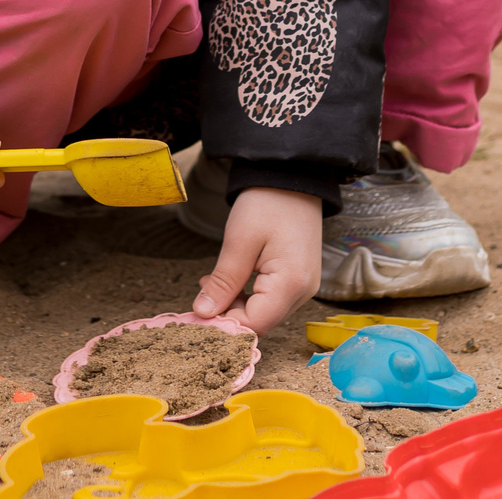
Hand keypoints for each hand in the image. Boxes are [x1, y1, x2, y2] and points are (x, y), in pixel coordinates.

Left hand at [193, 186, 322, 334]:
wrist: (291, 176)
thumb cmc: (268, 203)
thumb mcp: (239, 241)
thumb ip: (223, 282)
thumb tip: (204, 313)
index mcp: (292, 283)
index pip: (255, 324)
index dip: (224, 324)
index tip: (198, 314)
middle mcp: (303, 291)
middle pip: (261, 322)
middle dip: (228, 313)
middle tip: (202, 293)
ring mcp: (303, 286)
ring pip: (264, 312)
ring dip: (235, 304)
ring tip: (211, 282)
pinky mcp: (299, 279)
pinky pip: (271, 299)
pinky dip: (248, 295)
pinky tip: (230, 279)